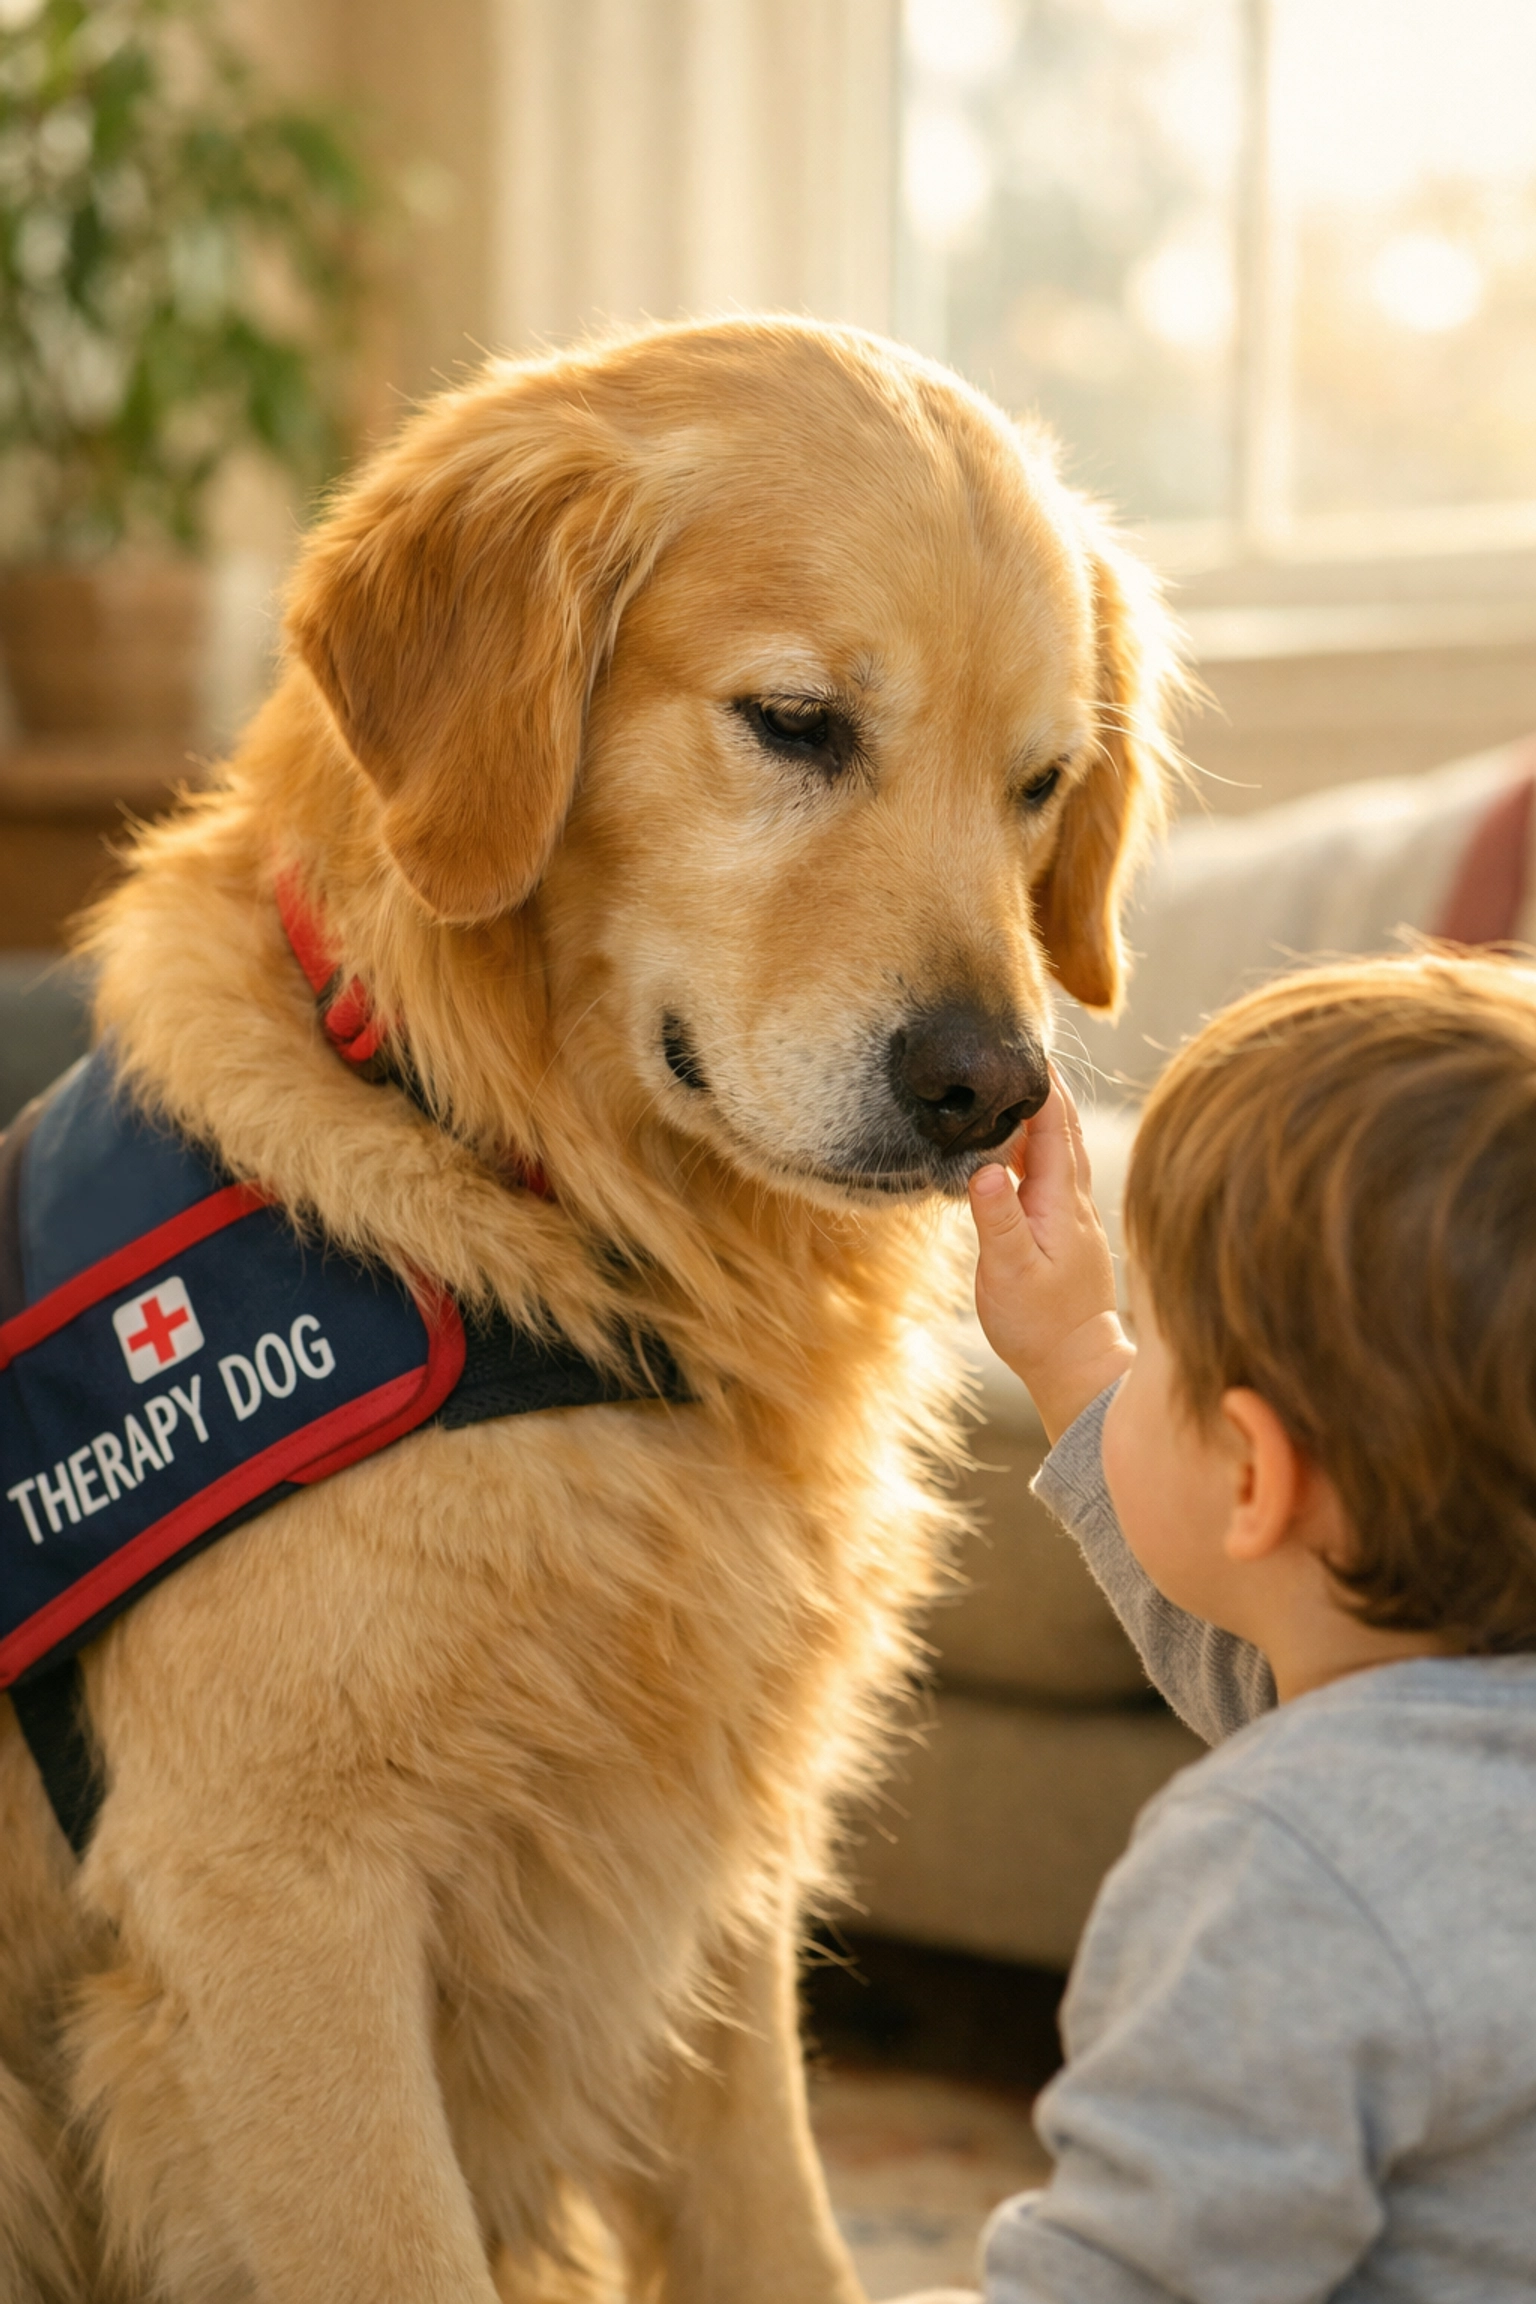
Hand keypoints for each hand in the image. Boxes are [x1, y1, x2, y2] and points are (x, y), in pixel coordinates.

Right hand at [967, 1067, 1132, 1442]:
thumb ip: (997, 1218)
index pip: (1053, 1123)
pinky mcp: (1064, 1227)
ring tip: (1010, 1085)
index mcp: (1060, 1199)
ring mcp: (1072, 1212)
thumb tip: (983, 1169)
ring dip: (1039, 1113)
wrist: (1077, 1365)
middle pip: (1062, 1125)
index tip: (1021, 1044)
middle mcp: (1073, 1197)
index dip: (1039, 1082)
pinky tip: (1013, 1146)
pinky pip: (1051, 1169)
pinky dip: (1035, 1145)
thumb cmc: (1039, 1324)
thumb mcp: (1010, 1271)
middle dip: (1042, 1085)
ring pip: (1059, 1146)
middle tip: (1015, 1048)